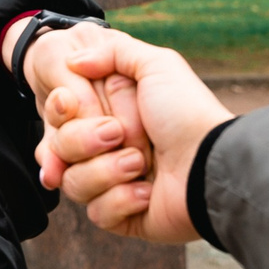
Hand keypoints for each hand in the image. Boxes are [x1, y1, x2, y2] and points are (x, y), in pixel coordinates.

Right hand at [37, 32, 233, 243]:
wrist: (208, 164)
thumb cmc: (185, 113)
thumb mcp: (156, 66)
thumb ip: (112, 52)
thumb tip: (75, 60)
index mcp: (112, 115)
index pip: (61, 118)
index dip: (60, 113)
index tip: (69, 104)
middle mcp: (108, 148)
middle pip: (60, 149)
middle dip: (84, 141)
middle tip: (117, 135)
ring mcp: (114, 183)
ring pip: (73, 183)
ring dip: (107, 171)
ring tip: (141, 165)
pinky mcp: (123, 216)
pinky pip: (96, 213)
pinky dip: (121, 201)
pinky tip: (147, 192)